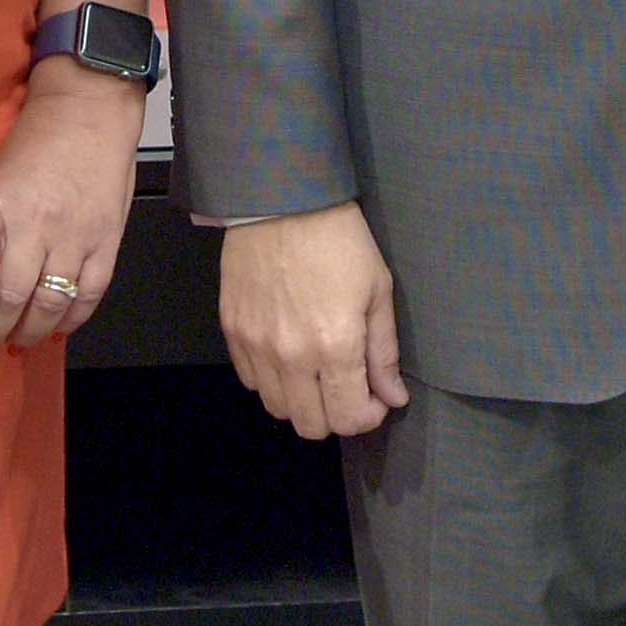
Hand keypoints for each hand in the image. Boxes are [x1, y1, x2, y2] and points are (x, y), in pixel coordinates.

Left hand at [0, 58, 140, 356]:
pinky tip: (58, 330)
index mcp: (0, 205)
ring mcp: (75, 236)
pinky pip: (90, 293)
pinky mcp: (106, 240)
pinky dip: (73, 319)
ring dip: (31, 334)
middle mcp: (36, 226)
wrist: (90, 109)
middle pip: (10, 297)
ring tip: (17, 348)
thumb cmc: (38, 137)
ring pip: (50, 303)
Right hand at [219, 202, 406, 440]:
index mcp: (335, 345)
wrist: (283, 199)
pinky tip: (287, 352)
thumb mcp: (377, 291)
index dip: (367, 417)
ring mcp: (257, 345)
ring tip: (316, 370)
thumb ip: (383, 352)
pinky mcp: (233, 330)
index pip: (348, 419)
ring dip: (301, 400)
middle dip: (335, 415)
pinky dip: (271, 378)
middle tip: (347, 387)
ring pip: (277, 409)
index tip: (374, 398)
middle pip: (310, 426)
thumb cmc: (336, 237)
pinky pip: (250, 379)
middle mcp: (291, 354)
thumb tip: (392, 396)